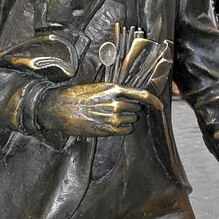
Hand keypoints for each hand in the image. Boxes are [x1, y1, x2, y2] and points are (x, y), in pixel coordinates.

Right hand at [37, 83, 162, 136]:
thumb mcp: (96, 87)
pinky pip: (126, 131)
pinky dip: (123, 129)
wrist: (58, 108)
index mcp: (113, 88)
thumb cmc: (74, 96)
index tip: (159, 106)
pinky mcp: (107, 129)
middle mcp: (116, 102)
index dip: (154, 101)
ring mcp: (112, 117)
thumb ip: (113, 91)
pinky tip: (112, 125)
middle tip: (118, 109)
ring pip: (132, 120)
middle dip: (132, 109)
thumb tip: (127, 96)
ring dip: (127, 119)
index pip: (142, 95)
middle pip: (137, 108)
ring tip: (110, 116)